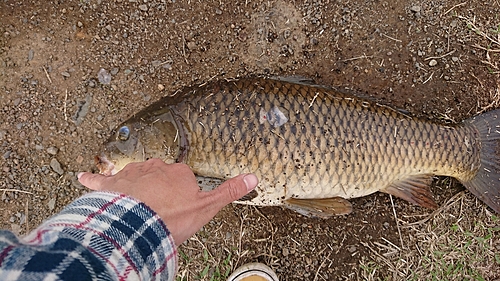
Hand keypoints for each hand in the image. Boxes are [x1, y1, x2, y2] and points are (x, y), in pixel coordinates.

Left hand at [77, 158, 257, 245]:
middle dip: (160, 189)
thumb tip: (254, 176)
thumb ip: (230, 191)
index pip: (182, 178)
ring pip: (134, 175)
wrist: (139, 225)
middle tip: (159, 211)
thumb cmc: (172, 217)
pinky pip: (99, 179)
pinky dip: (92, 179)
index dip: (182, 195)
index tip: (179, 209)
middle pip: (159, 175)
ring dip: (135, 186)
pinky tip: (82, 177)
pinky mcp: (111, 184)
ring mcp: (131, 173)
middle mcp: (155, 167)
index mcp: (178, 171)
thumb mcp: (207, 207)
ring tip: (135, 206)